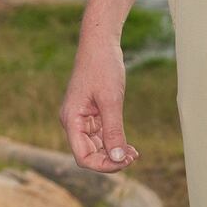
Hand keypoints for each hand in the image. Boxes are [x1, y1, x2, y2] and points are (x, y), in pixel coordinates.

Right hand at [59, 37, 139, 171]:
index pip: (83, 156)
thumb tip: (119, 159)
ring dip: (114, 151)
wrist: (101, 42)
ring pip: (96, 145)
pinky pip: (101, 133)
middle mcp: (73, 122)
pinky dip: (114, 140)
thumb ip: (113, 130)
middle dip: (111, 159)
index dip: (103, 165)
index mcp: (71, 120)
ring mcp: (82, 117)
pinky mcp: (91, 111)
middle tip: (133, 157)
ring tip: (134, 153)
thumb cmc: (102, 66)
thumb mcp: (111, 100)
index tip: (124, 162)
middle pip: (89, 153)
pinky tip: (129, 145)